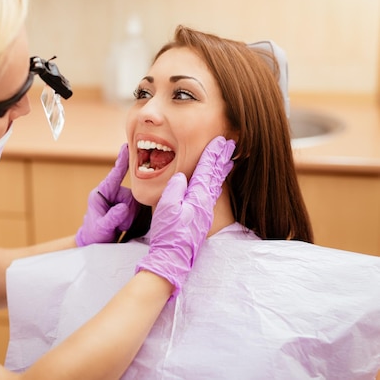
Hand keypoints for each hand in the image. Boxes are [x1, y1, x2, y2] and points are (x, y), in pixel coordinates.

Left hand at [75, 144, 137, 246]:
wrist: (95, 242)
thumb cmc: (94, 233)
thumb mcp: (102, 227)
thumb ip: (112, 217)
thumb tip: (123, 207)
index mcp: (102, 192)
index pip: (114, 175)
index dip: (122, 161)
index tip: (127, 147)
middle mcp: (113, 193)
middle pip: (131, 196)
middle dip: (128, 212)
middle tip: (119, 225)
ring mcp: (121, 199)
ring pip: (136, 204)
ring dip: (130, 218)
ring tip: (119, 226)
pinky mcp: (128, 206)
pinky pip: (138, 210)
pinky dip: (133, 219)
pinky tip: (125, 225)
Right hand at [135, 136, 235, 295]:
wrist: (173, 258)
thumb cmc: (168, 234)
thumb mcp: (167, 207)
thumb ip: (175, 189)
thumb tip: (182, 176)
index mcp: (198, 197)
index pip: (207, 170)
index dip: (213, 154)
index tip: (221, 141)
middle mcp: (205, 203)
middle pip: (216, 176)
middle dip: (222, 159)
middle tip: (231, 145)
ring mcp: (204, 211)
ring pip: (215, 184)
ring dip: (221, 170)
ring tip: (227, 159)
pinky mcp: (201, 218)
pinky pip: (211, 194)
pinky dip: (215, 182)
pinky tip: (215, 182)